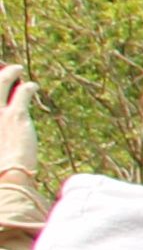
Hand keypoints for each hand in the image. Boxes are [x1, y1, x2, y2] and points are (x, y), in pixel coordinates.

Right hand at [0, 61, 32, 176]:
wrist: (2, 181)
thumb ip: (1, 130)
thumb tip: (5, 129)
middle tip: (1, 69)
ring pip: (2, 81)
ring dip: (10, 73)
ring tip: (16, 68)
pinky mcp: (16, 115)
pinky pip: (23, 92)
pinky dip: (28, 87)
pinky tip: (32, 86)